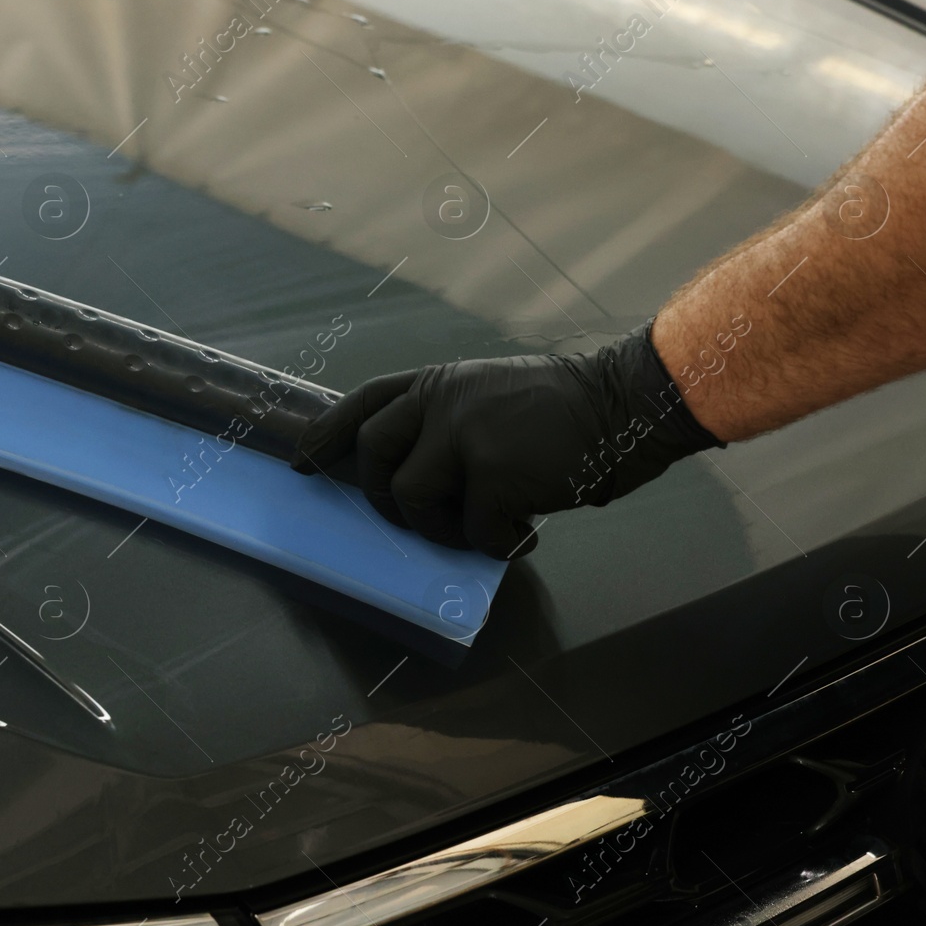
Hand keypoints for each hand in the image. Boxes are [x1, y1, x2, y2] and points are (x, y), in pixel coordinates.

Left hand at [288, 321, 721, 558]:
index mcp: (439, 382)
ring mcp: (464, 436)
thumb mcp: (492, 395)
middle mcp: (442, 402)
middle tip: (416, 522)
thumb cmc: (566, 408)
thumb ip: (448, 423)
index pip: (364, 402)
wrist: (625, 403)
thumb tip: (414, 480)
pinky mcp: (494, 475)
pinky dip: (498, 543)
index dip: (325, 433)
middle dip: (384, 500)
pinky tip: (526, 533)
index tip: (299, 461)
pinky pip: (474, 530)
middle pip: (373, 455)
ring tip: (484, 528)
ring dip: (442, 530)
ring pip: (414, 500)